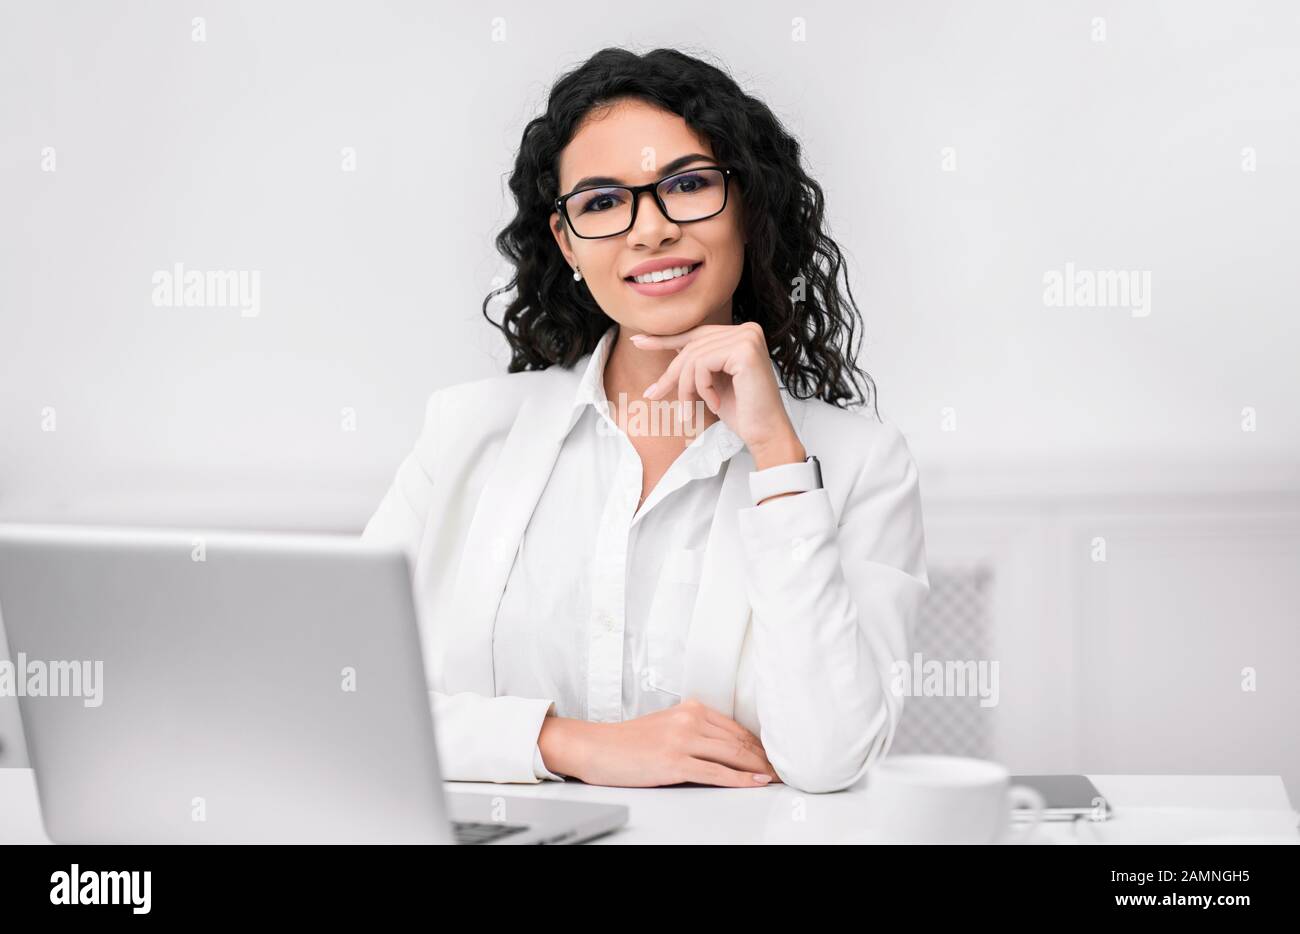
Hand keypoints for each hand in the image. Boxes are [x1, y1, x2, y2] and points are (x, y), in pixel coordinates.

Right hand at [538, 698, 781, 787]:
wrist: (595, 747)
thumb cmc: (627, 741)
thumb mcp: (666, 725)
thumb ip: (694, 730)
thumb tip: (725, 748)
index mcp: (690, 708)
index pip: (735, 727)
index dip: (757, 744)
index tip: (770, 755)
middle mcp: (689, 719)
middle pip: (738, 740)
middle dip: (763, 757)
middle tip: (780, 770)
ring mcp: (682, 740)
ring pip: (732, 755)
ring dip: (758, 769)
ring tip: (773, 778)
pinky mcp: (674, 762)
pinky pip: (716, 772)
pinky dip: (740, 779)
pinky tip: (754, 783)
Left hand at [631, 322, 805, 469]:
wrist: (765, 433)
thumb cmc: (742, 412)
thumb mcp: (711, 381)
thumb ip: (696, 360)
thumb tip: (665, 344)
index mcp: (740, 334)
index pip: (695, 334)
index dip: (664, 340)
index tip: (637, 342)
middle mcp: (747, 329)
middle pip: (691, 347)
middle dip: (672, 376)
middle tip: (655, 395)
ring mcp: (747, 337)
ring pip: (693, 358)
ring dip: (686, 388)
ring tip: (691, 410)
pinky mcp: (744, 349)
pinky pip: (702, 365)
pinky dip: (701, 389)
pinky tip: (715, 404)